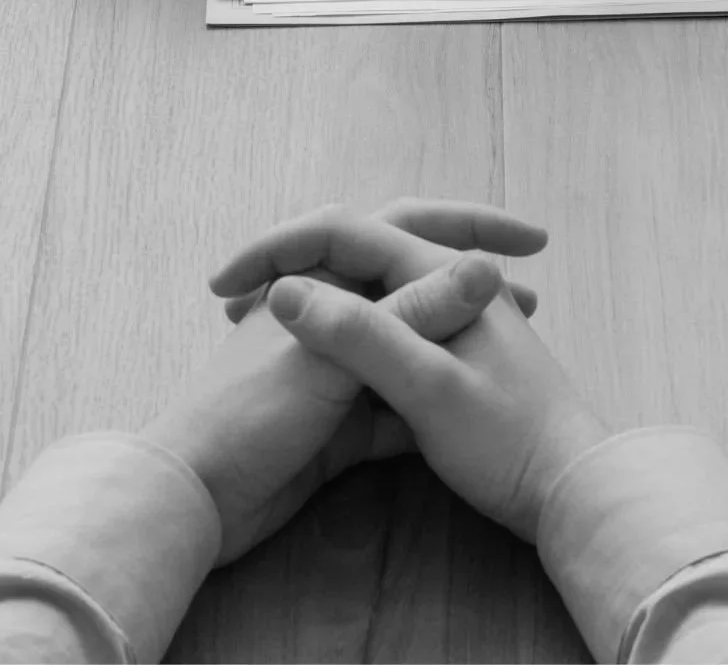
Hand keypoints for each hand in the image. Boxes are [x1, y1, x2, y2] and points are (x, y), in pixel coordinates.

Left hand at [141, 201, 548, 564]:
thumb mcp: (335, 364)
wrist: (192, 502)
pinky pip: (397, 403)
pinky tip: (477, 416)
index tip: (534, 239)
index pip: (404, 226)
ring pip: (410, 343)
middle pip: (412, 281)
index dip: (470, 225)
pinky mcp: (338, 426)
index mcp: (326, 281)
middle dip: (470, 278)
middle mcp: (333, 314)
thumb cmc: (251, 418)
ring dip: (457, 341)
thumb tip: (482, 267)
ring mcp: (336, 371)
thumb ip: (407, 316)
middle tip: (535, 287)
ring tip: (521, 347)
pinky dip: (432, 403)